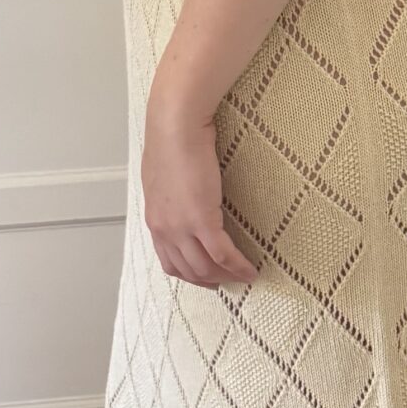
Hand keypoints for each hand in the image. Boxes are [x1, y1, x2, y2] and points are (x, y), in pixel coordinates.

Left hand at [141, 84, 257, 288]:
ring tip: (244, 275)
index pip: (171, 262)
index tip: (209, 277)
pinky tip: (251, 269)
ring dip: (226, 276)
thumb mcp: (164, 179)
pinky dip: (238, 266)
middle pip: (189, 270)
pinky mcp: (201, 220)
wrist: (175, 126)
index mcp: (155, 220)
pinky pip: (222, 253)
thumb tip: (183, 203)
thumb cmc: (171, 142)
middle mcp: (164, 230)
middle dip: (212, 280)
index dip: (191, 275)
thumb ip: (172, 199)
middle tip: (231, 280)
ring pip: (205, 267)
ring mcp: (181, 227)